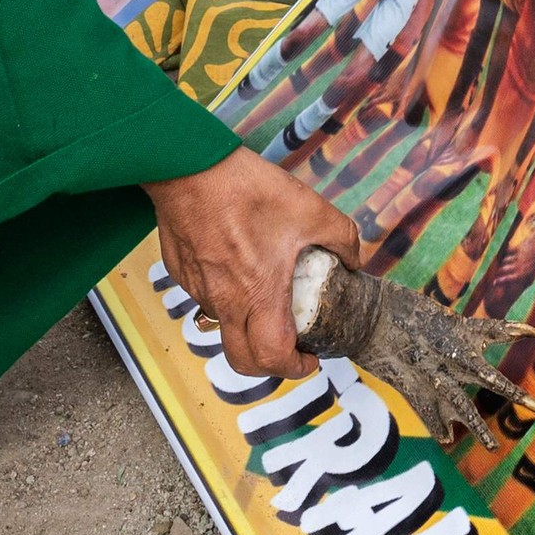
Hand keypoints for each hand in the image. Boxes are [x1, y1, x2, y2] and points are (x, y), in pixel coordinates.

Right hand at [144, 146, 360, 379]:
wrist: (189, 165)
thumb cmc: (247, 188)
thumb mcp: (311, 208)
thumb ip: (342, 238)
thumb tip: (353, 259)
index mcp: (258, 294)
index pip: (272, 358)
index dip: (296, 368)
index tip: (311, 357)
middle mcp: (224, 300)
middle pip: (242, 360)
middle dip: (269, 365)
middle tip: (289, 345)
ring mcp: (198, 288)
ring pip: (222, 325)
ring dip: (247, 324)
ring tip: (266, 292)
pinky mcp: (180, 271)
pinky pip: (204, 296)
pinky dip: (225, 294)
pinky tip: (237, 260)